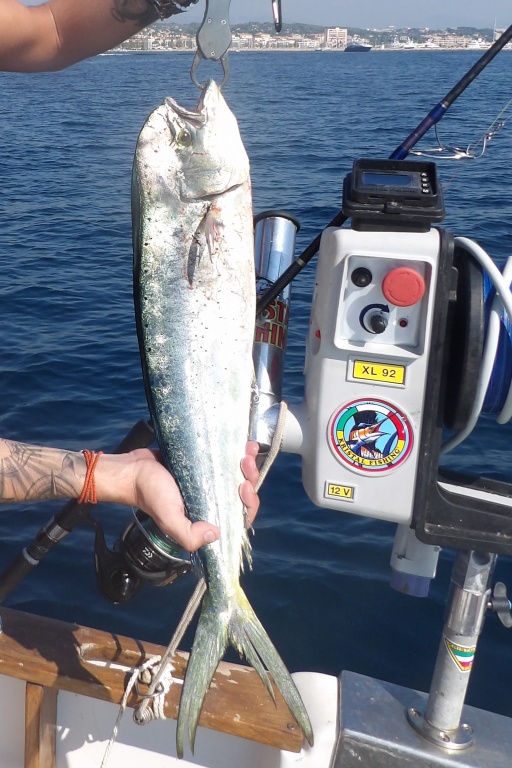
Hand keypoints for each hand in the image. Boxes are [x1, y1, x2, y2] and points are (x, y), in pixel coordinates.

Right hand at [130, 441, 259, 551]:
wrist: (133, 468)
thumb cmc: (149, 494)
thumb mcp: (169, 518)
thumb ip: (188, 535)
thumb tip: (215, 534)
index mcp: (207, 518)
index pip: (238, 517)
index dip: (248, 504)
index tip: (243, 487)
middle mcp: (210, 501)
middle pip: (242, 493)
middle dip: (250, 477)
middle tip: (245, 463)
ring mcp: (208, 482)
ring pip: (237, 475)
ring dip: (248, 463)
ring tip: (247, 450)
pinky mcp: (203, 464)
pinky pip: (225, 459)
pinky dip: (236, 452)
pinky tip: (242, 443)